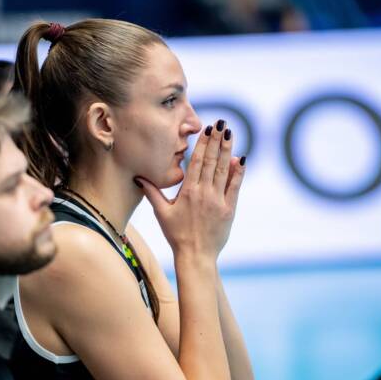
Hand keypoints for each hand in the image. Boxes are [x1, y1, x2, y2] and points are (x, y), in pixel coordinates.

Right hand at [136, 120, 245, 259]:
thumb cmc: (176, 235)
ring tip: (231, 134)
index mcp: (188, 191)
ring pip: (224, 170)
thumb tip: (138, 177)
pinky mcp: (229, 209)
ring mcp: (218, 201)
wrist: (196, 256)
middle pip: (212, 161)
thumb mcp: (161, 213)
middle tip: (222, 124)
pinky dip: (239, 172)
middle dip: (217, 141)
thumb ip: (152, 192)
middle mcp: (204, 193)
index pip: (197, 162)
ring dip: (228, 151)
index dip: (203, 144)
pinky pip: (235, 186)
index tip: (207, 129)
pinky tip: (241, 158)